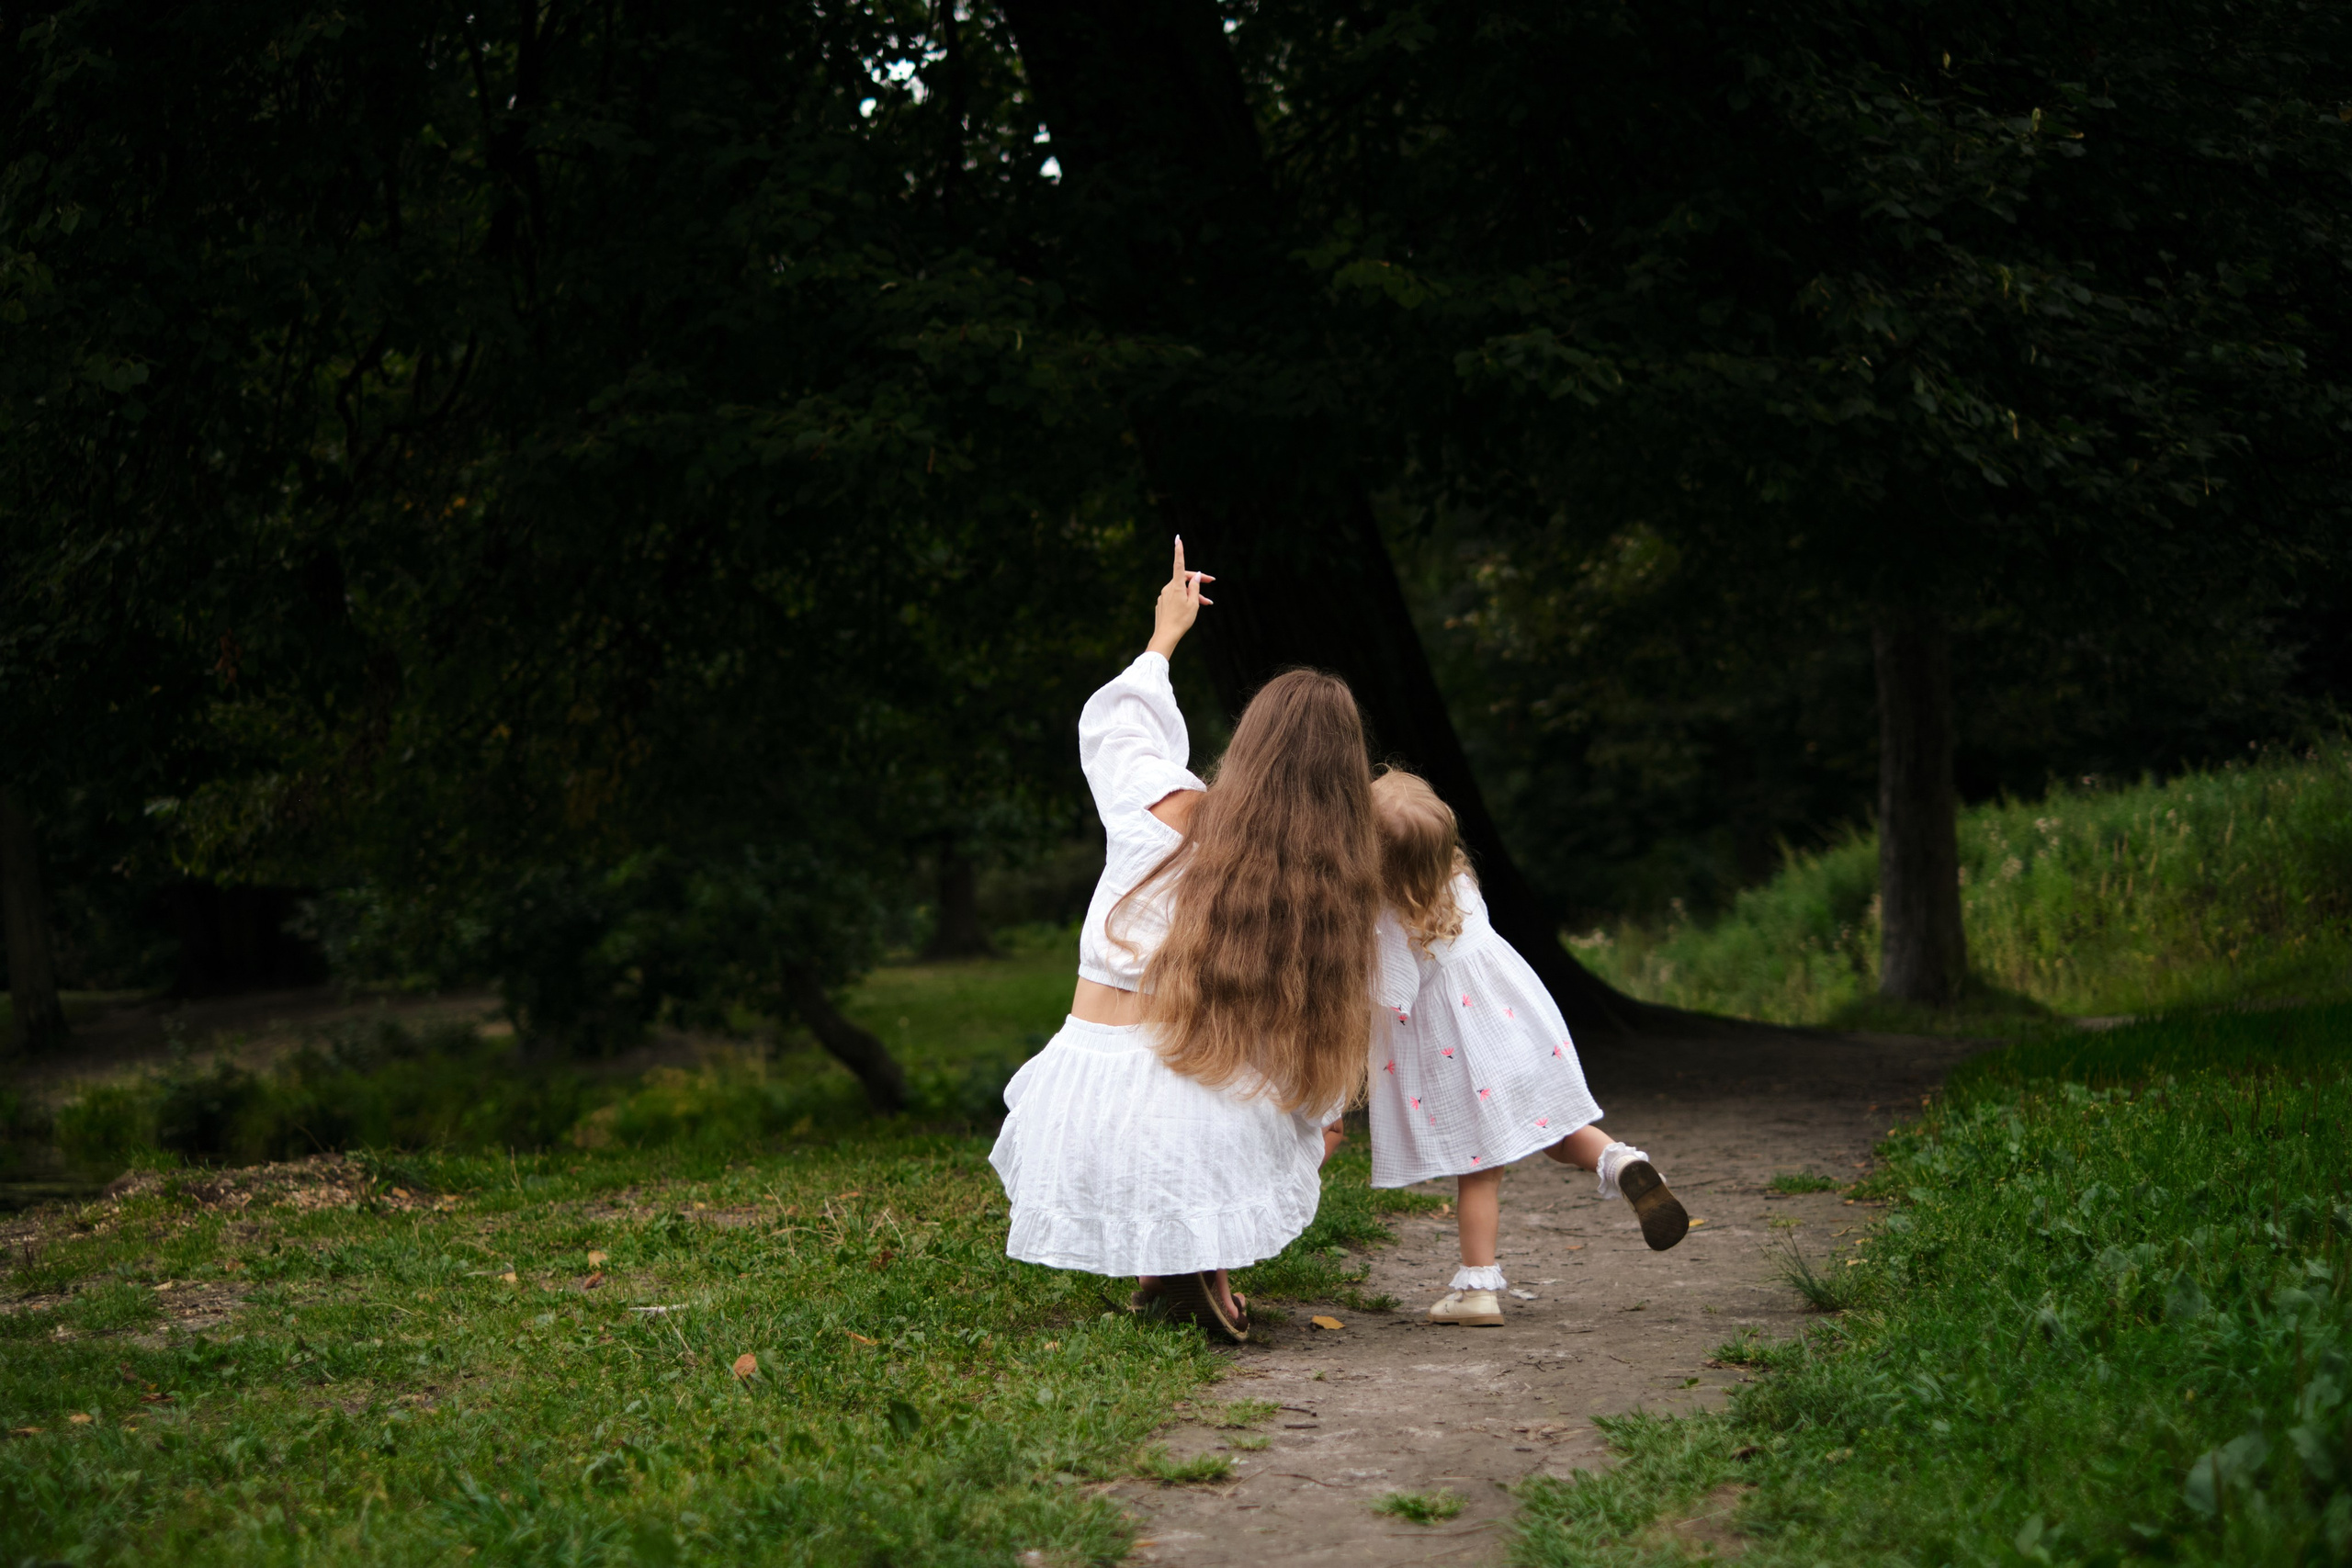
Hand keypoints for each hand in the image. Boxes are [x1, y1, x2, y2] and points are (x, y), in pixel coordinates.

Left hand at [1146, 535, 1213, 658]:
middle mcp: (1168, 588)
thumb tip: (1197, 576)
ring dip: (1193, 594)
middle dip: (1198, 581)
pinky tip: (1191, 610)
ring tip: (1206, 603)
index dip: (1179, 551)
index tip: (1178, 539)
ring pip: (1181, 590)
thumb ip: (1195, 587)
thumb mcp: (1193, 603)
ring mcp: (1164, 596)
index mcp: (1176, 586)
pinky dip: (1184, 600)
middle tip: (1212, 582)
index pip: (1179, 564)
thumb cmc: (1182, 620)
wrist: (1166, 635)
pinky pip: (1175, 597)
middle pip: (1184, 579)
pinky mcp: (1162, 603)